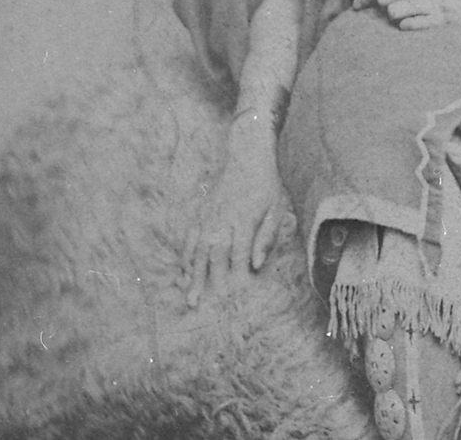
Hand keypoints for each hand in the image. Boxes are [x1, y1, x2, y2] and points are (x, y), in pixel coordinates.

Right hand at [184, 118, 293, 305]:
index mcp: (244, 218)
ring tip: (187, 294)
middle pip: (211, 255)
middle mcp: (223, 219)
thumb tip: (256, 264)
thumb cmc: (267, 183)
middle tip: (196, 304)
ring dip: (191, 273)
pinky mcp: (202, 213)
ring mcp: (209, 216)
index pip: (237, 252)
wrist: (248, 154)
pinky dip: (186, 256)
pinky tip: (183, 271)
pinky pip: (190, 238)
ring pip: (197, 249)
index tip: (232, 296)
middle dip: (204, 281)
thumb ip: (266, 236)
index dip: (234, 274)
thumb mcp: (277, 206)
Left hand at [357, 0, 460, 27]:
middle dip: (377, 4)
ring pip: (399, 8)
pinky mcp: (447, 16)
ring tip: (397, 15)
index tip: (356, 4)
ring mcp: (437, 0)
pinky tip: (405, 25)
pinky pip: (420, 22)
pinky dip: (410, 23)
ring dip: (393, 13)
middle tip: (370, 11)